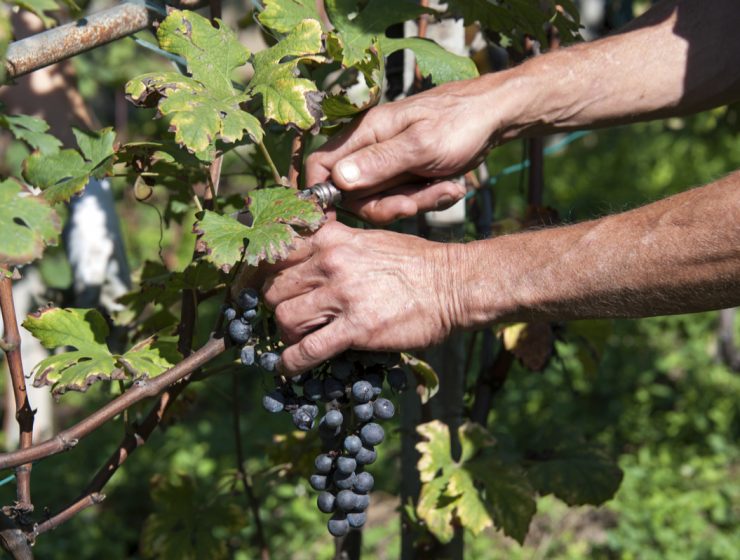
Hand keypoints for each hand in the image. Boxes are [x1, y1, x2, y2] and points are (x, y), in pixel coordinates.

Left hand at [261, 221, 459, 373]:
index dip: (267, 274)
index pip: (277, 253)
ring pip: (285, 318)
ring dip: (287, 334)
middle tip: (291, 317)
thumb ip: (336, 245)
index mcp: (332, 238)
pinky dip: (291, 363)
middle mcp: (331, 262)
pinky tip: (289, 368)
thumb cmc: (416, 263)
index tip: (270, 289)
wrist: (454, 284)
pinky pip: (307, 350)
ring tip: (300, 340)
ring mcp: (343, 295)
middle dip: (278, 306)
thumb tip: (308, 259)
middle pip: (274, 288)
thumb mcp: (370, 240)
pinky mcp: (357, 328)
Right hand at [306, 75, 510, 224]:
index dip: (322, 194)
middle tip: (418, 202)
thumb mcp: (421, 146)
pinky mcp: (406, 173)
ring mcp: (388, 162)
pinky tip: (452, 188)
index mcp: (365, 133)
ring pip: (383, 199)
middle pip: (354, 194)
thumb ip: (379, 163)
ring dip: (415, 202)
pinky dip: (428, 198)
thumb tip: (337, 180)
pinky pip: (405, 197)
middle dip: (387, 205)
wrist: (496, 116)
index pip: (321, 164)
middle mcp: (370, 148)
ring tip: (449, 189)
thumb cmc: (460, 122)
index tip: (335, 220)